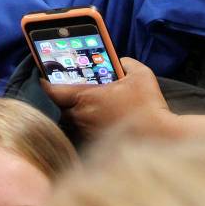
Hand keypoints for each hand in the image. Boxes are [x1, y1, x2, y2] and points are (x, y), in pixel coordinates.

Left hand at [43, 57, 175, 141]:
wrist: (160, 137)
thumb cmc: (148, 106)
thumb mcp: (139, 74)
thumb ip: (126, 63)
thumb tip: (120, 61)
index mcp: (85, 98)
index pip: (51, 90)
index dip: (45, 82)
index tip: (44, 76)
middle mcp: (80, 117)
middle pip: (60, 105)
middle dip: (63, 97)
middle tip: (70, 88)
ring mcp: (86, 132)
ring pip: (72, 119)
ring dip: (77, 111)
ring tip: (88, 103)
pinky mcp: (95, 144)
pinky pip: (84, 131)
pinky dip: (87, 123)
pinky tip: (100, 119)